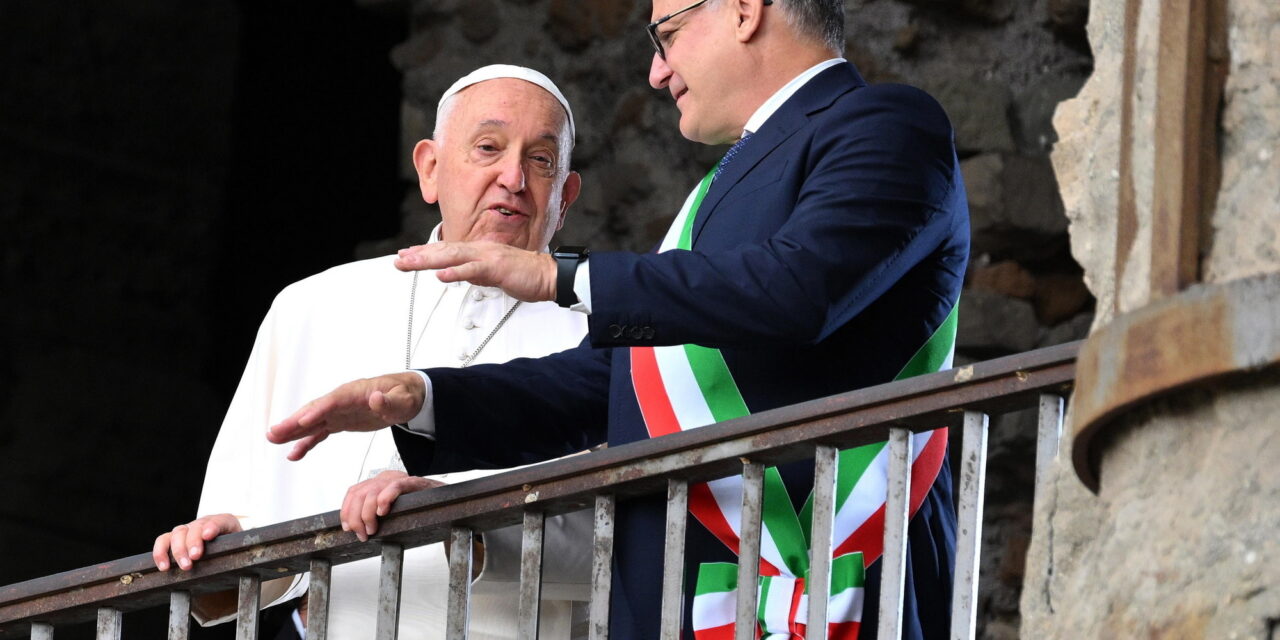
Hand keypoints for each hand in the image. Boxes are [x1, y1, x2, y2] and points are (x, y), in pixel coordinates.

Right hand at [153, 513, 241, 570]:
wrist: (223, 558)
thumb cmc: (232, 556)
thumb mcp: (239, 555)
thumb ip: (239, 557)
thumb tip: (239, 571)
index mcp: (225, 524)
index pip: (220, 521)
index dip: (213, 526)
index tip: (207, 536)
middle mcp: (204, 524)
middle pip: (196, 527)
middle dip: (194, 542)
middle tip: (195, 557)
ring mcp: (188, 530)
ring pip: (179, 533)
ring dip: (179, 550)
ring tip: (184, 566)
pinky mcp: (173, 539)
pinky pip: (163, 541)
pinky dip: (161, 552)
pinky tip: (164, 567)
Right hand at [266, 373, 425, 459]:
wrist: (407, 396)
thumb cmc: (405, 396)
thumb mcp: (403, 400)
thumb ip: (389, 401)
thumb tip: (376, 398)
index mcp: (355, 392)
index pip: (332, 402)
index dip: (317, 411)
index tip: (301, 422)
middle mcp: (342, 400)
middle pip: (314, 410)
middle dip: (294, 421)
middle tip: (273, 432)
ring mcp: (339, 411)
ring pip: (312, 421)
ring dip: (292, 431)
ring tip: (272, 440)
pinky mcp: (340, 422)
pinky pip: (319, 432)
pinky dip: (306, 442)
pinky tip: (293, 453)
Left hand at [340, 471, 443, 541]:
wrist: (444, 504)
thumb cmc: (416, 510)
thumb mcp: (390, 510)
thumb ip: (373, 512)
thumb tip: (354, 527)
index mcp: (378, 482)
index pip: (353, 492)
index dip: (346, 510)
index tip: (347, 527)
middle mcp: (386, 477)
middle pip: (359, 494)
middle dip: (355, 517)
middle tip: (362, 534)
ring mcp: (399, 478)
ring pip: (372, 492)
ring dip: (368, 514)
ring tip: (372, 530)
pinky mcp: (413, 482)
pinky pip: (395, 486)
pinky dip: (385, 499)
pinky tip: (383, 512)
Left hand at [394, 241, 557, 302]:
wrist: (549, 275)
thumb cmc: (526, 275)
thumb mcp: (494, 274)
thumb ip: (476, 272)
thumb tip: (462, 274)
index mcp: (479, 251)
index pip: (447, 250)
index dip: (425, 252)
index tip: (407, 255)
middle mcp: (480, 249)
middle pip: (444, 250)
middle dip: (419, 255)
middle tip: (398, 260)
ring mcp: (487, 257)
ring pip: (452, 256)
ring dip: (429, 260)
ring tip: (410, 263)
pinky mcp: (496, 267)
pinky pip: (473, 269)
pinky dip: (456, 272)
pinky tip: (441, 275)